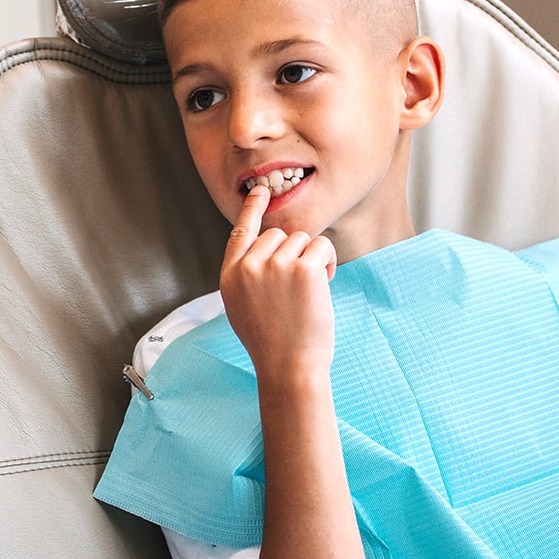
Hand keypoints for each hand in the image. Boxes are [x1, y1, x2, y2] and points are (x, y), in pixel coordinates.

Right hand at [219, 186, 337, 386]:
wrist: (289, 367)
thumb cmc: (271, 342)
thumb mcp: (242, 306)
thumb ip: (247, 275)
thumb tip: (266, 249)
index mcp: (230, 275)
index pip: (239, 232)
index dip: (251, 210)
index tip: (259, 191)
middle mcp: (248, 266)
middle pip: (278, 235)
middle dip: (293, 253)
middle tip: (297, 286)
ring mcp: (275, 265)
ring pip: (301, 240)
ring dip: (312, 260)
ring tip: (308, 293)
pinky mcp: (302, 269)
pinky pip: (321, 248)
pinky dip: (328, 264)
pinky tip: (321, 287)